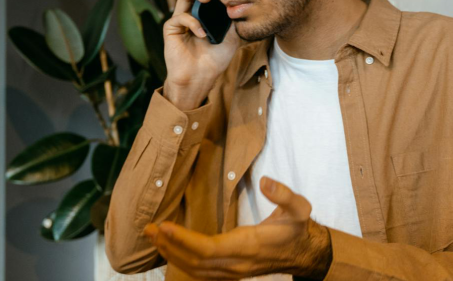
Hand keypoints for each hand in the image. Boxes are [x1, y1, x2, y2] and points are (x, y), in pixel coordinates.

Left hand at [143, 177, 332, 279]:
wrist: (305, 253)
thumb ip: (283, 195)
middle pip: (194, 261)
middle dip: (169, 245)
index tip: (165, 226)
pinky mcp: (229, 272)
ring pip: (194, 269)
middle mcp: (236, 263)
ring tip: (152, 237)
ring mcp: (232, 271)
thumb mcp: (299, 208)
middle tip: (148, 228)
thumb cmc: (297, 229)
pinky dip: (180, 262)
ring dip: (170, 254)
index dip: (184, 240)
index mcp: (247, 247)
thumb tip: (266, 181)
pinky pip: (200, 272)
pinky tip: (169, 250)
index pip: (208, 248)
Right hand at [162, 0, 240, 109]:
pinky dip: (192, 23)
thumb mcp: (232, 35)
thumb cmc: (216, 59)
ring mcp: (181, 19)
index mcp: (206, 11)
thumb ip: (234, 17)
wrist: (202, 78)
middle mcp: (192, 11)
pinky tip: (202, 34)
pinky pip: (180, 17)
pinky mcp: (171, 29)